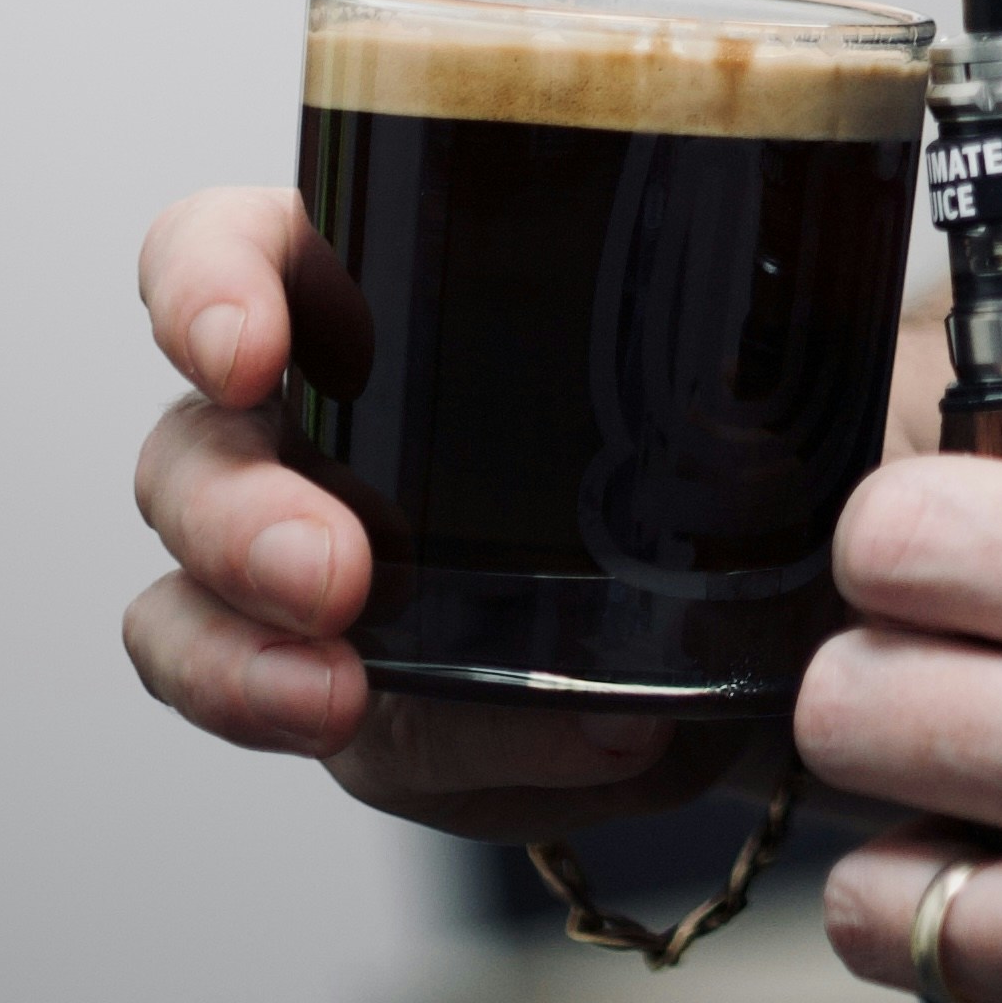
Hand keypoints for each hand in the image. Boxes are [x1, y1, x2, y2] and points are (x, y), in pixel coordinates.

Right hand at [124, 181, 738, 838]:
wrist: (795, 577)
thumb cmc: (751, 421)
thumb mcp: (769, 354)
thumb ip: (765, 370)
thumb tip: (815, 385)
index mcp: (384, 281)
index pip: (228, 250)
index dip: (202, 284)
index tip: (250, 342)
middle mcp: (321, 423)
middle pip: (186, 453)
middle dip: (234, 516)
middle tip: (338, 567)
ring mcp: (314, 569)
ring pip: (185, 609)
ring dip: (240, 659)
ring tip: (342, 691)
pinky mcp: (356, 696)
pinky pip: (315, 731)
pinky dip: (413, 751)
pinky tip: (524, 752)